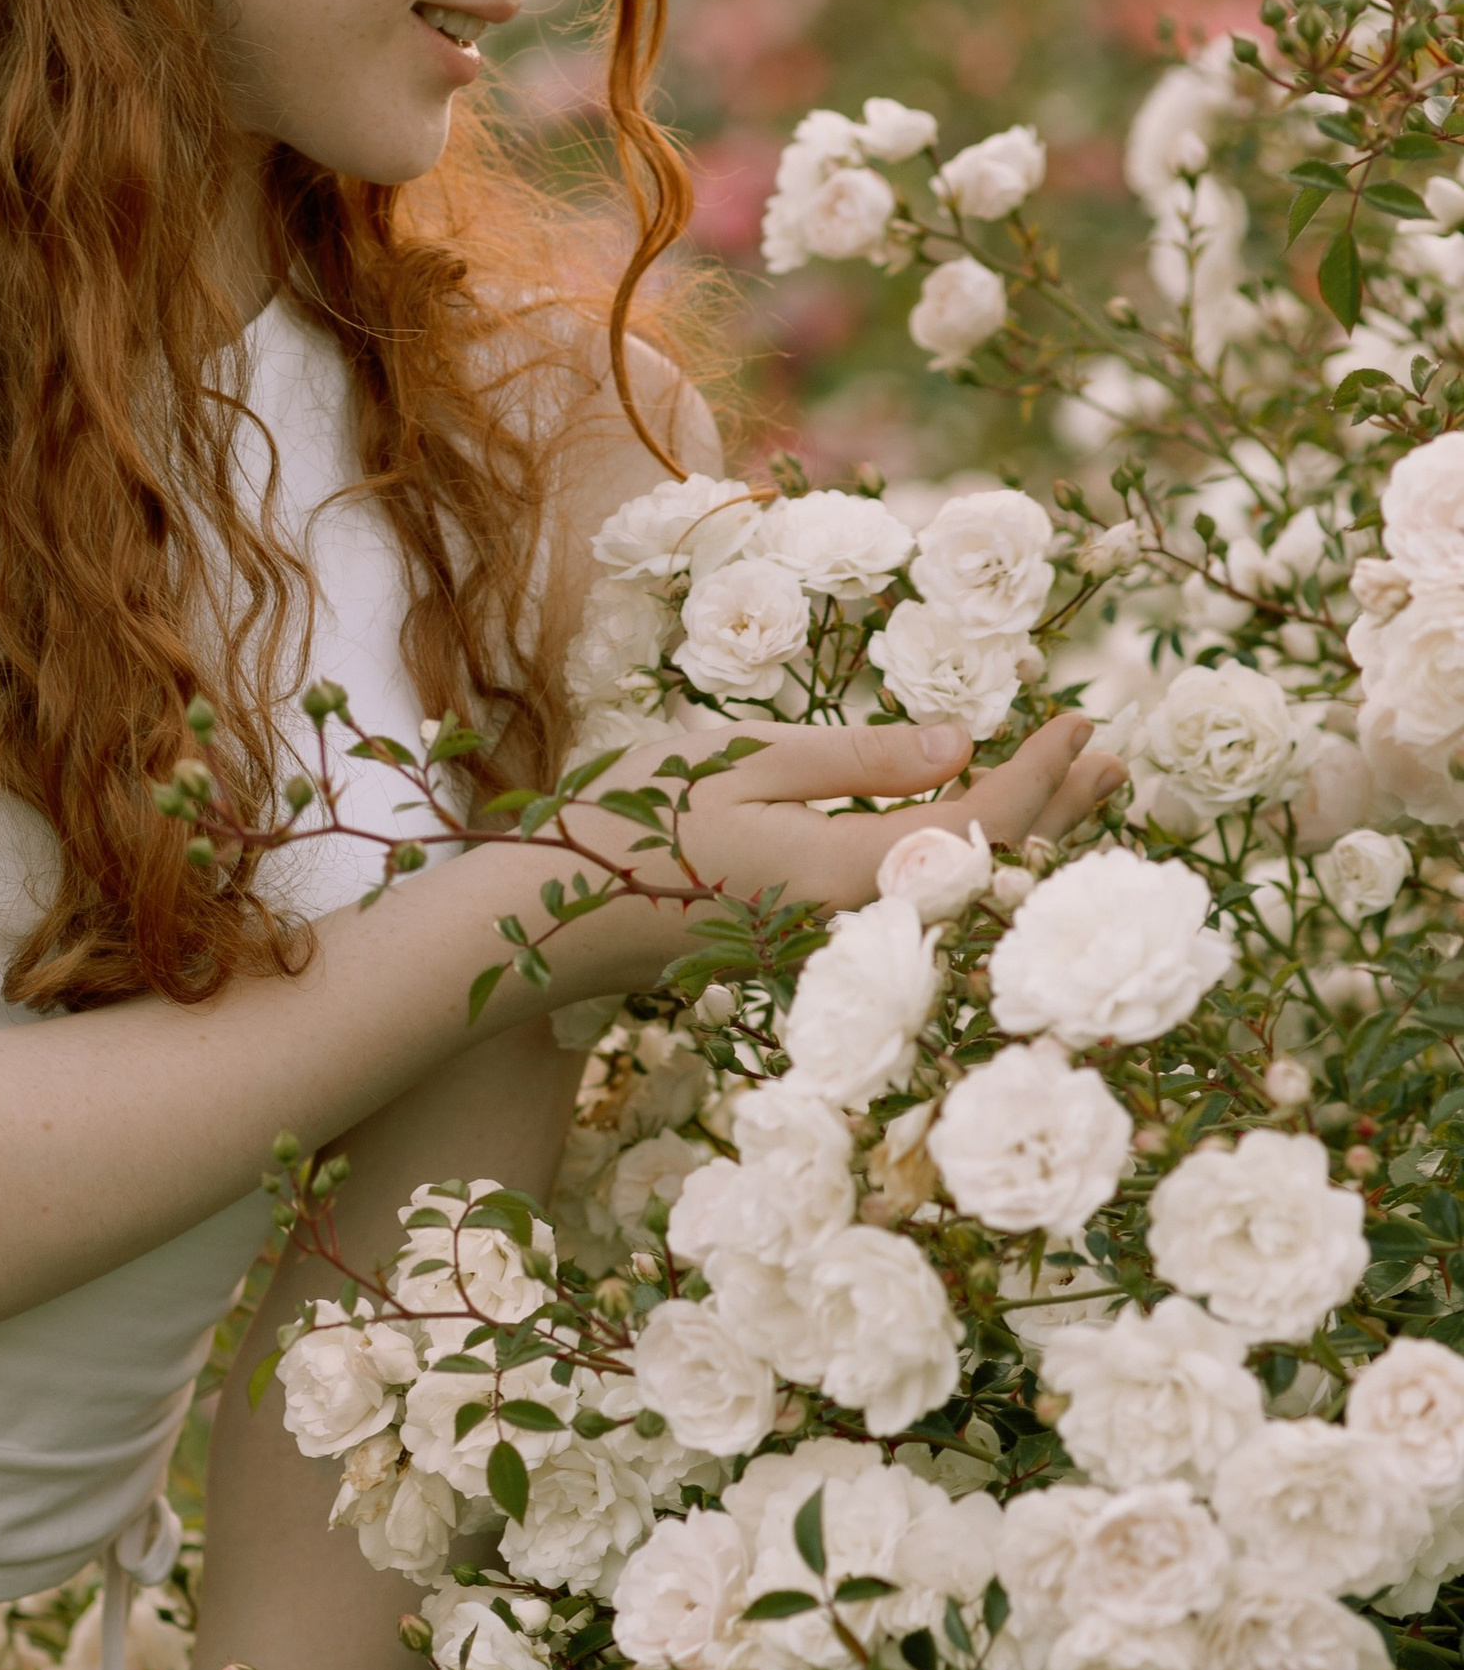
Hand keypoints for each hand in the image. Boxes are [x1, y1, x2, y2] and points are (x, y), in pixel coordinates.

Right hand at [543, 712, 1121, 993]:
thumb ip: (857, 760)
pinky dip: (967, 865)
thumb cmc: (634, 822)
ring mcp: (837, 948)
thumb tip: (962, 746)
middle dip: (1059, 813)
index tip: (1085, 717)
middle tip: (1117, 761)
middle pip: (989, 872)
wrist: (553, 922)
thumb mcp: (743, 763)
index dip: (1043, 774)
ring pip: (960, 894)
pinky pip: (920, 908)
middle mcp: (858, 924)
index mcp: (847, 871)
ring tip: (1078, 797)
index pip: (980, 823)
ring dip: (1023, 840)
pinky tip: (981, 841)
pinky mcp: (812, 952)